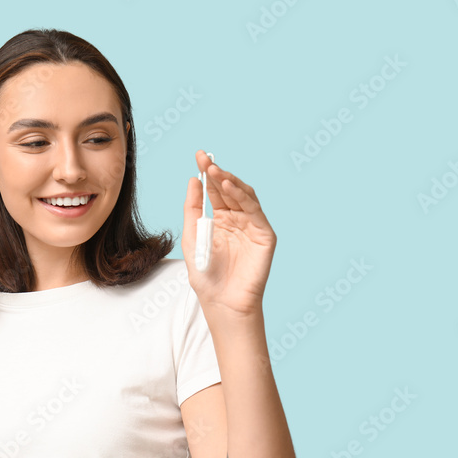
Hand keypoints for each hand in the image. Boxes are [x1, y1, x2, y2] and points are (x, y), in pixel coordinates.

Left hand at [183, 150, 276, 316]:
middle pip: (229, 190)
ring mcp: (252, 226)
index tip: (198, 155)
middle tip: (205, 159)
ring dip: (230, 181)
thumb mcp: (192, 237)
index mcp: (220, 220)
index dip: (207, 173)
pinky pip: (254, 211)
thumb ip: (193, 209)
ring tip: (215, 171)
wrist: (222, 302)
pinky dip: (242, 196)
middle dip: (217, 172)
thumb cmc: (206, 275)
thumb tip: (193, 180)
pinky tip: (228, 187)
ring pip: (244, 196)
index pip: (214, 191)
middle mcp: (238, 220)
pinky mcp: (265, 235)